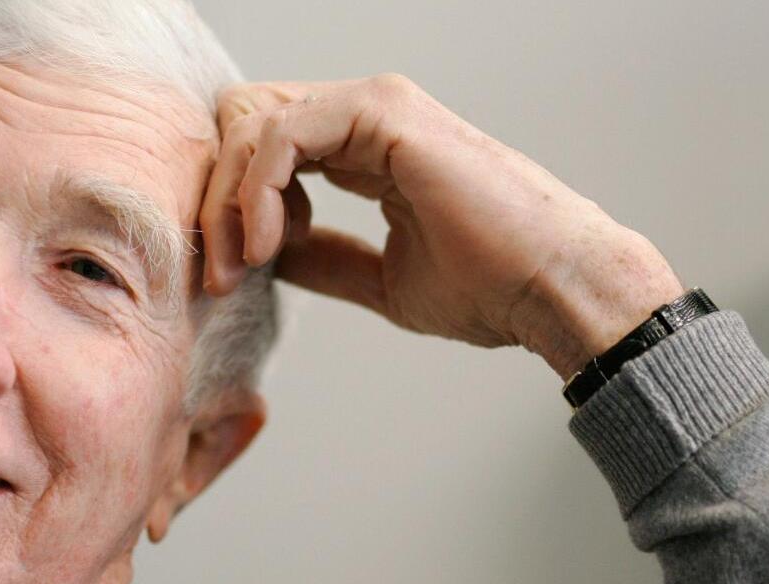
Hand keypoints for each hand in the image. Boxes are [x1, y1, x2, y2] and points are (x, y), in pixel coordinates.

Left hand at [198, 75, 683, 377]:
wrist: (551, 291)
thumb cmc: (489, 288)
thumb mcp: (379, 277)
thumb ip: (323, 257)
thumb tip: (264, 253)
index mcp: (365, 149)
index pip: (263, 150)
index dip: (232, 209)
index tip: (234, 277)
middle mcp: (364, 118)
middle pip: (243, 124)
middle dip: (216, 199)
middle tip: (222, 274)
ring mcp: (374, 107)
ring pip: (252, 121)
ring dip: (230, 200)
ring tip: (245, 265)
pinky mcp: (384, 113)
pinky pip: (282, 132)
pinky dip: (260, 189)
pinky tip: (271, 243)